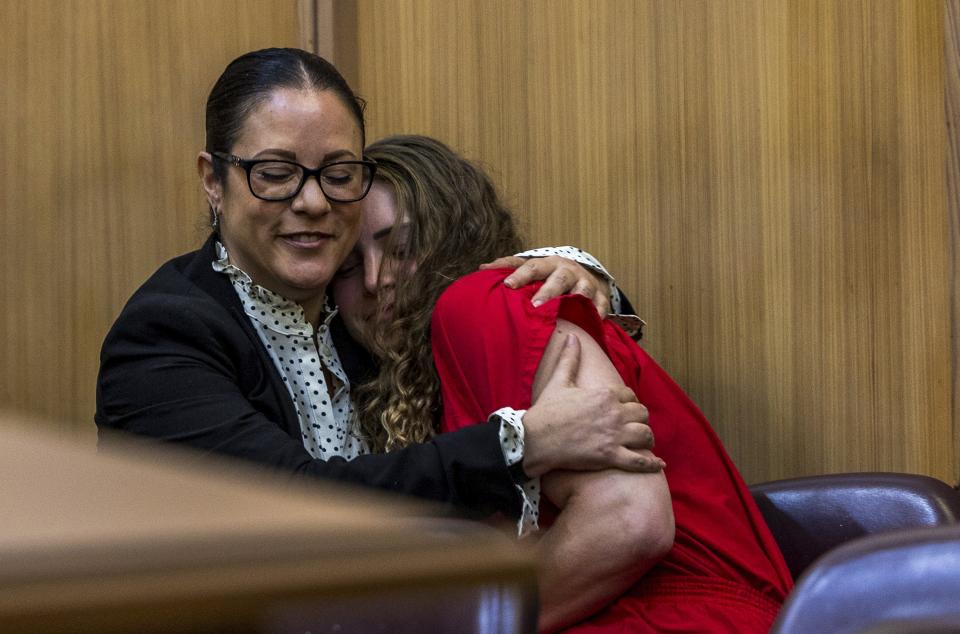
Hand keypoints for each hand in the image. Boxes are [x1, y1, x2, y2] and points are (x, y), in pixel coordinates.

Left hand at [480, 255, 611, 314]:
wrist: (582, 275)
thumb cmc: (549, 275)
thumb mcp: (531, 267)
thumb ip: (508, 267)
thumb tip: (482, 269)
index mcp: (548, 263)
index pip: (533, 266)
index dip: (521, 275)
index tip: (508, 285)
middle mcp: (568, 270)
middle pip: (559, 278)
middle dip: (549, 291)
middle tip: (536, 306)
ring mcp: (586, 283)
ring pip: (583, 290)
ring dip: (576, 300)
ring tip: (569, 311)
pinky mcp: (600, 297)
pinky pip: (601, 305)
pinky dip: (598, 313)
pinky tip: (593, 322)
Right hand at [520, 335, 662, 476]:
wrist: (535, 438)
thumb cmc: (546, 411)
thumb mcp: (559, 381)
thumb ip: (570, 358)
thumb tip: (572, 337)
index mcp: (604, 394)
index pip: (630, 395)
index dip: (630, 402)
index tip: (626, 409)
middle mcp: (614, 413)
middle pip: (642, 414)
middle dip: (640, 419)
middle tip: (635, 426)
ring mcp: (614, 435)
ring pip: (645, 435)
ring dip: (647, 439)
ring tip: (644, 443)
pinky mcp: (611, 456)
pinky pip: (639, 461)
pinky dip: (651, 464)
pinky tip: (658, 464)